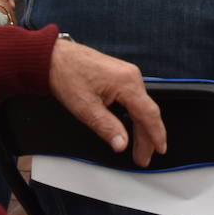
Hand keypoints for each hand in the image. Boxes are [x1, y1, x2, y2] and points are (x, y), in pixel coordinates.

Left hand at [48, 36, 166, 167]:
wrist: (53, 56)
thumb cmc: (67, 76)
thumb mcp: (85, 107)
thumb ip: (106, 127)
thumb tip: (122, 144)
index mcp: (127, 83)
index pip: (149, 114)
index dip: (156, 134)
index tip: (160, 149)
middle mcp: (132, 76)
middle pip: (146, 111)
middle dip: (146, 136)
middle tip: (143, 158)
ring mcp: (127, 74)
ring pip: (140, 106)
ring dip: (140, 127)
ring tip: (137, 147)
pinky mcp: (120, 75)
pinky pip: (134, 98)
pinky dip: (135, 115)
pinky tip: (131, 126)